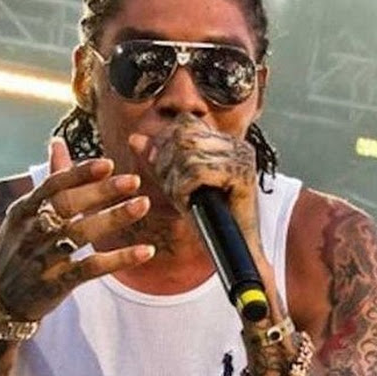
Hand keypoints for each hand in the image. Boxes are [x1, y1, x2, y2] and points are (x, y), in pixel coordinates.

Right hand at [0, 138, 153, 320]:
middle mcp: (31, 231)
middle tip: (134, 181)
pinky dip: (119, 259)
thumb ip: (50, 181)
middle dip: (101, 192)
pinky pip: (92, 268)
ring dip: (114, 218)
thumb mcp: (25, 215)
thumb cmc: (20, 249)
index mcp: (24, 210)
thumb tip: (58, 142)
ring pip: (81, 234)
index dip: (80, 173)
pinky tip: (145, 251)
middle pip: (68, 206)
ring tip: (143, 204)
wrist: (1, 300)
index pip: (53, 186)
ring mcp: (43, 258)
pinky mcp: (57, 283)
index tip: (109, 164)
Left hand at [129, 114, 258, 235]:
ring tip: (183, 200)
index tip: (160, 169)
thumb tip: (135, 138)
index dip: (164, 144)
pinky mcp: (241, 176)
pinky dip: (185, 190)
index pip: (185, 124)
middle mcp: (236, 146)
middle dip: (167, 163)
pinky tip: (189, 205)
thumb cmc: (208, 221)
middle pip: (184, 136)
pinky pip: (197, 172)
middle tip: (171, 189)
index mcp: (225, 142)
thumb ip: (159, 160)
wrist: (232, 252)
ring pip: (188, 154)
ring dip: (176, 181)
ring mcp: (241, 160)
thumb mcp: (178, 184)